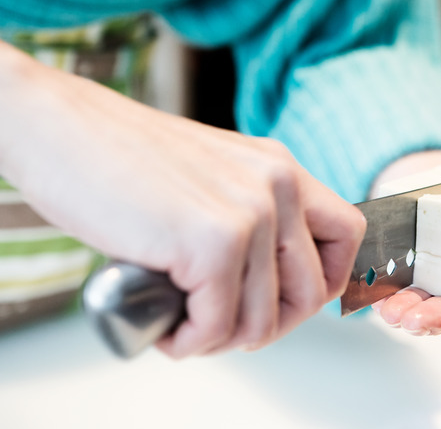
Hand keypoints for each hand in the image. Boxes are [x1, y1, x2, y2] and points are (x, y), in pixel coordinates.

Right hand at [0, 42, 365, 357]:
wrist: (60, 130)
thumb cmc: (123, 160)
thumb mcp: (214, 177)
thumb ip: (252, 216)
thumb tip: (270, 287)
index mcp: (282, 167)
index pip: (347, 235)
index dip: (326, 280)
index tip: (287, 302)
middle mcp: (278, 185)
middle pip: (313, 291)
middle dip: (270, 324)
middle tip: (224, 325)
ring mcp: (250, 212)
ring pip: (263, 319)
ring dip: (223, 339)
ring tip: (185, 325)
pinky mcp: (211, 241)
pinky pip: (219, 326)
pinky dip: (191, 342)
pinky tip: (167, 329)